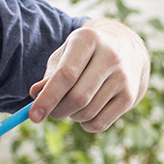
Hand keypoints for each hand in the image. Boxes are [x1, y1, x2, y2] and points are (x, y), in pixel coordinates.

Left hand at [30, 18, 150, 132]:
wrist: (127, 49)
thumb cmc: (86, 54)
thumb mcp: (66, 55)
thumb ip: (51, 74)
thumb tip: (36, 94)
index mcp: (88, 39)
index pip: (66, 75)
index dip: (48, 98)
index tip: (33, 117)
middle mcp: (110, 56)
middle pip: (78, 97)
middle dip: (58, 111)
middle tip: (51, 112)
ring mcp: (123, 77)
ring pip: (88, 112)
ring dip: (72, 116)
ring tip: (72, 105)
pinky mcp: (130, 96)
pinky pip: (100, 123)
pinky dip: (86, 124)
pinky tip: (86, 113)